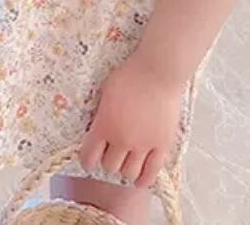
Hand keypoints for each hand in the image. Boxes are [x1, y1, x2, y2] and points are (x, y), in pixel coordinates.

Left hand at [78, 56, 184, 187]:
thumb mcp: (106, 92)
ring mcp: (143, 144)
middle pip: (110, 166)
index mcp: (104, 126)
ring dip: (126, 169)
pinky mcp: (162, 144)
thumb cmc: (131, 74)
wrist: (159, 70)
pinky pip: (152, 172)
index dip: (88, 160)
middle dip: (109, 161)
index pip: (88, 157)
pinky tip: (140, 179)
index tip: (90, 159)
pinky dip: (144, 179)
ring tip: (127, 162)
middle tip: (113, 154)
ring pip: (129, 173)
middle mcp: (121, 140)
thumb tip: (98, 128)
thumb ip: (101, 114)